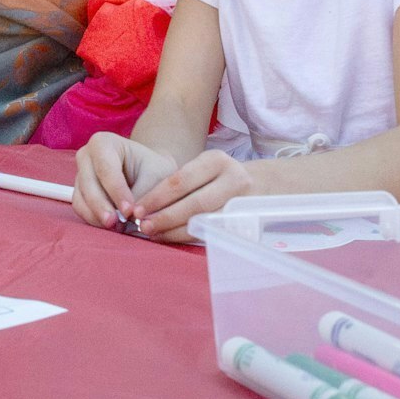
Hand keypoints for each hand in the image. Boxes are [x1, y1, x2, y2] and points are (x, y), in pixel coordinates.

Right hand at [73, 132, 178, 231]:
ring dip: (98, 216)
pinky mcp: (80, 193)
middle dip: (103, 205)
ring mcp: (80, 175)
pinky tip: (112, 228)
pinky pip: (81, 209)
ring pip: (82, 198)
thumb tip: (130, 216)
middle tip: (119, 224)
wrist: (150, 176)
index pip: (106, 167)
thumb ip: (141, 195)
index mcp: (104, 142)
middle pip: (88, 183)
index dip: (116, 190)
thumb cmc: (154, 171)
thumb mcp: (155, 177)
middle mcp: (86, 156)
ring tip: (118, 228)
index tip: (130, 210)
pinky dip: (95, 220)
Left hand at [130, 149, 256, 243]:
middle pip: (194, 203)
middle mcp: (233, 178)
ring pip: (205, 220)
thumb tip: (143, 205)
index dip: (157, 197)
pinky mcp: (247, 221)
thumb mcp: (205, 168)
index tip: (137, 209)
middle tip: (143, 226)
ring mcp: (243, 201)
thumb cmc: (220, 177)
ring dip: (176, 231)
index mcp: (216, 160)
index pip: (181, 180)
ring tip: (155, 234)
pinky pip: (214, 232)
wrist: (262, 184)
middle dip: (165, 217)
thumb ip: (180, 183)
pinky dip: (191, 236)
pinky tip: (174, 238)